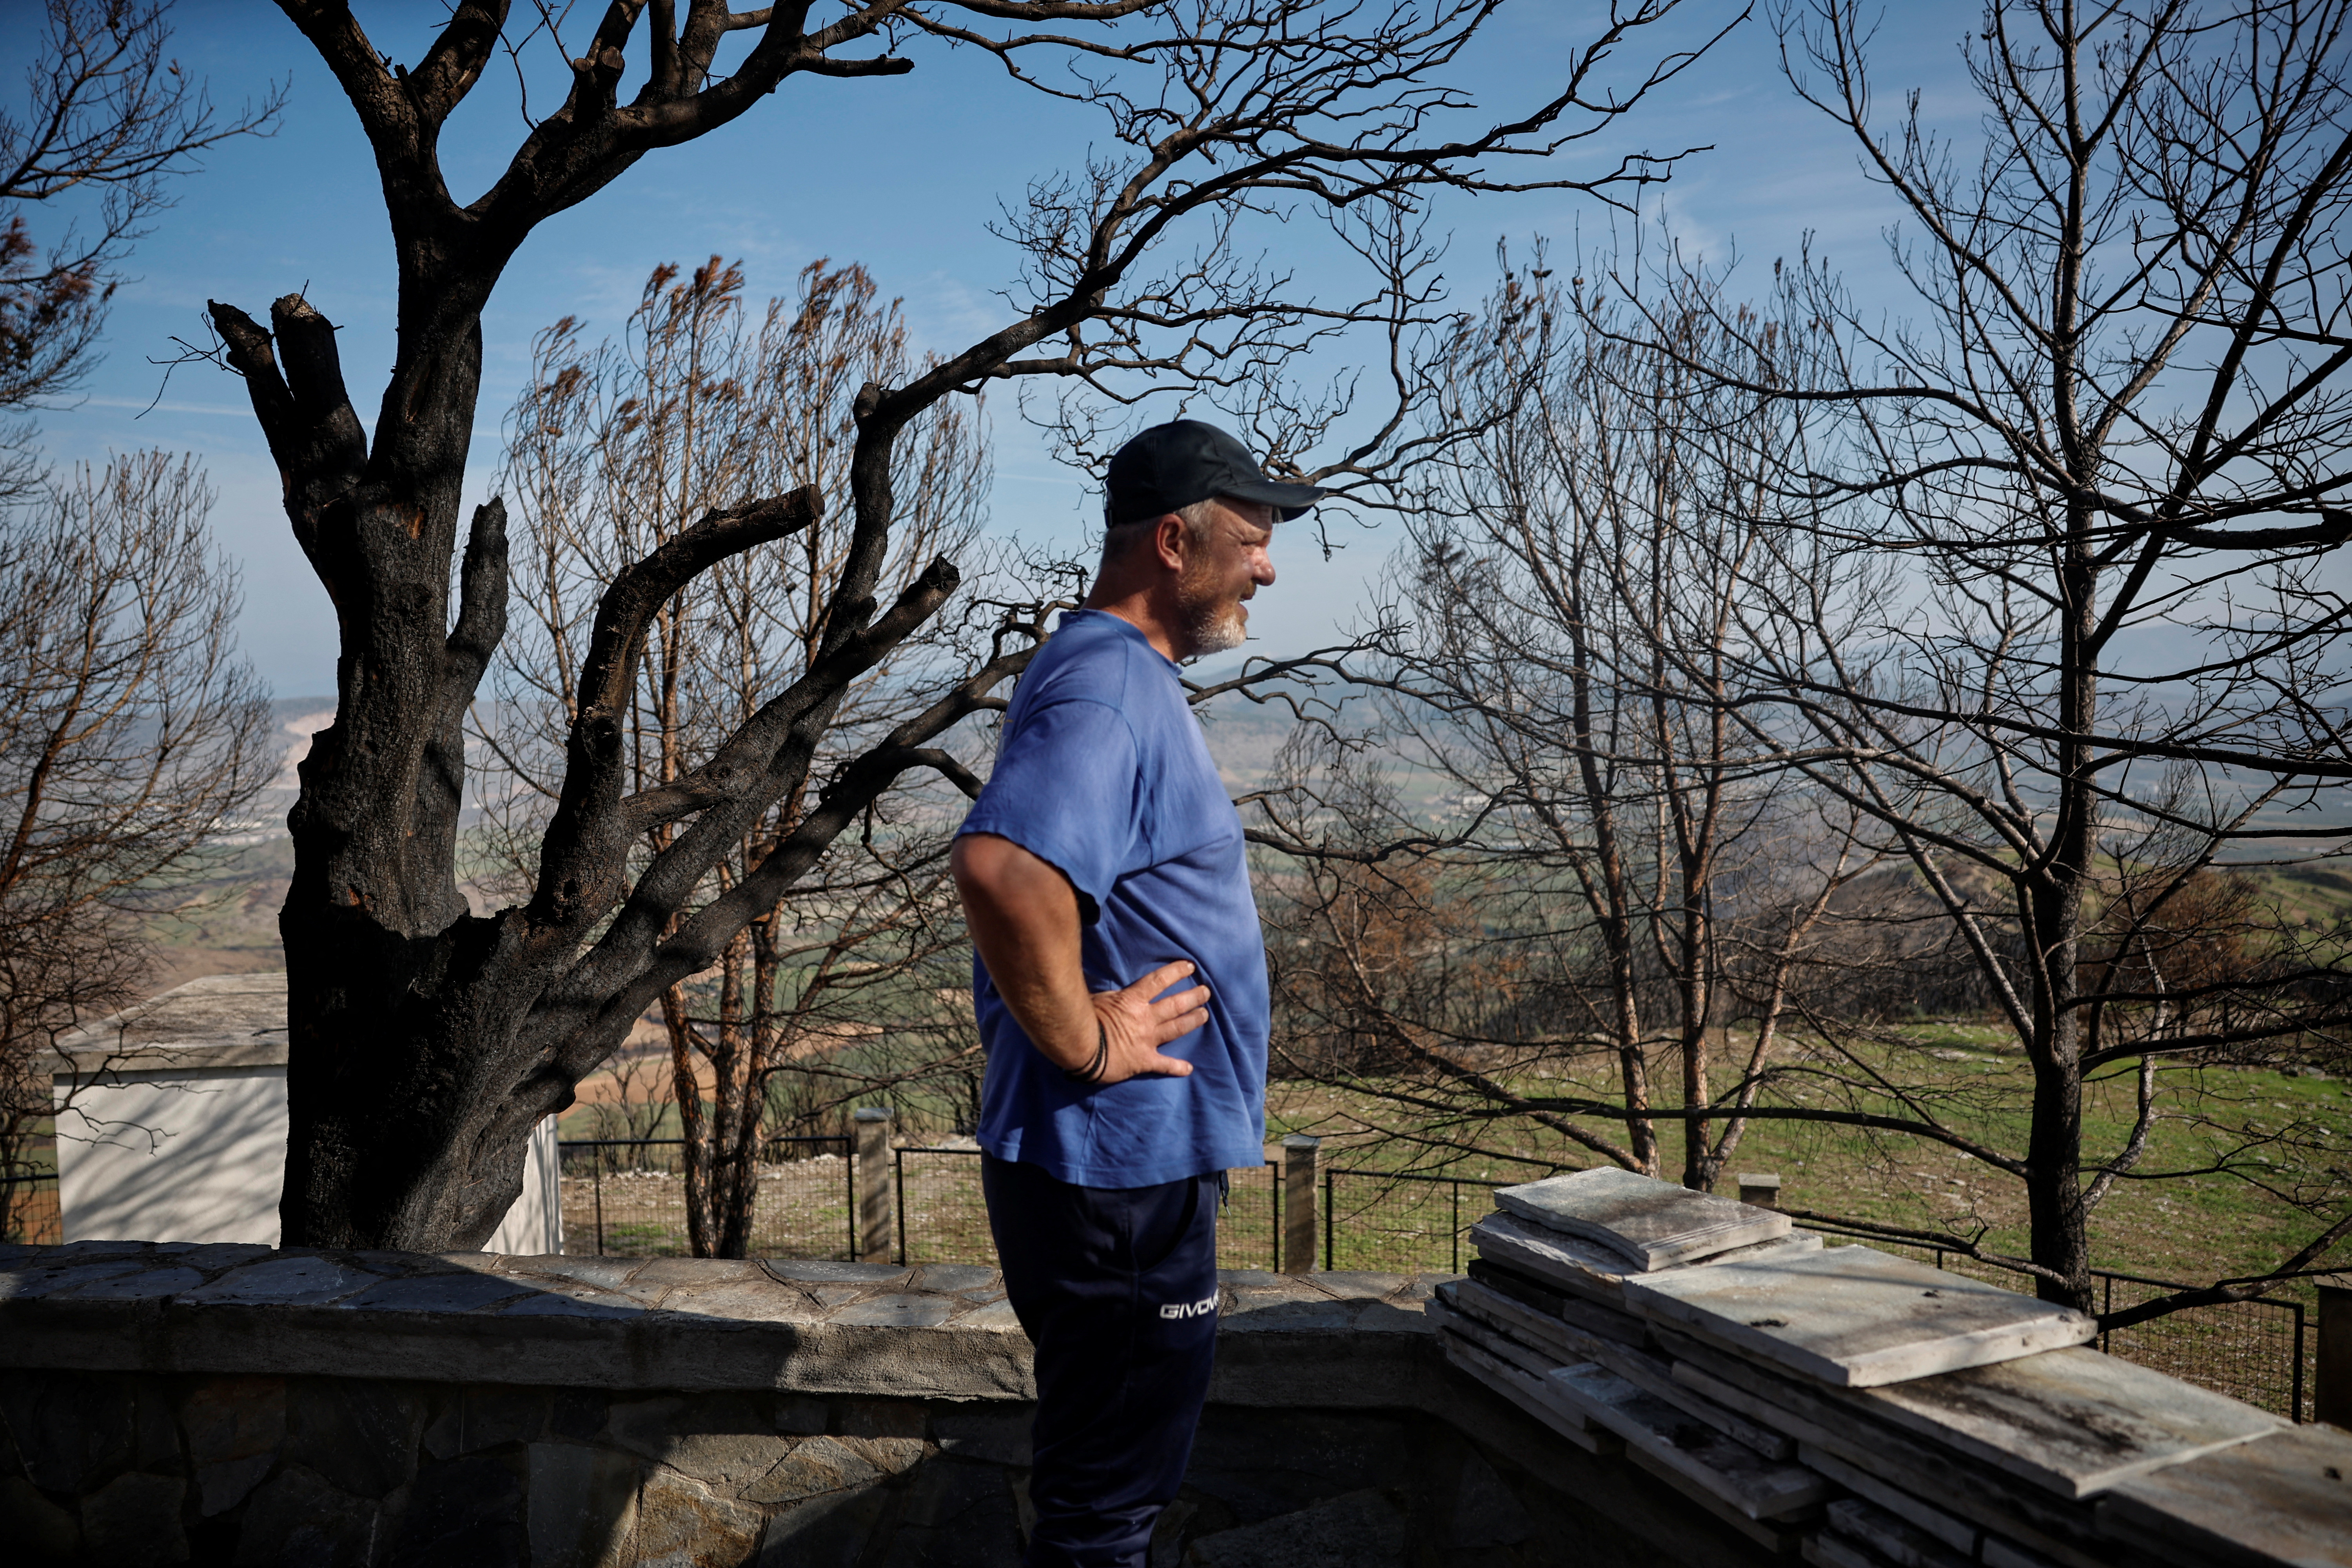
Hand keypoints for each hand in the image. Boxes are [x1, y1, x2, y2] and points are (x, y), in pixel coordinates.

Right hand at [1085, 960, 1209, 1083]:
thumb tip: (1119, 993)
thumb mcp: (1099, 998)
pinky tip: (1188, 1068)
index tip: (1189, 967)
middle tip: (1205, 992)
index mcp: (1133, 1000)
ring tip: (1205, 1015)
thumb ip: (1115, 996)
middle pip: (1176, 1005)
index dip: (1176, 972)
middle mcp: (1146, 1019)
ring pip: (1177, 1028)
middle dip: (1193, 997)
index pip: (1159, 981)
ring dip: (1193, 1021)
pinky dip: (1177, 1067)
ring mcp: (1147, 1040)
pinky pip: (1164, 1065)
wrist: (1081, 1047)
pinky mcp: (1143, 1061)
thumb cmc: (1084, 1019)